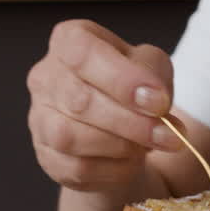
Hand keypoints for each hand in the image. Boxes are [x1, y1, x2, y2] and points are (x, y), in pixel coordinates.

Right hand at [27, 19, 183, 193]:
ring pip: (71, 138)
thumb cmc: (132, 86)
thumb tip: (154, 104)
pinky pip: (76, 169)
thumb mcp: (151, 64)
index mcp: (69, 40)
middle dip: (132, 123)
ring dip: (121, 147)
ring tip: (149, 147)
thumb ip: (153, 74)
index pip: (83, 54)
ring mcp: (40, 118)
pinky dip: (113, 170)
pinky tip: (132, 161)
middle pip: (79, 101)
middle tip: (169, 136)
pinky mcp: (47, 156)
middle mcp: (46, 77)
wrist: (120, 124)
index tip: (159, 102)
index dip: (123, 80)